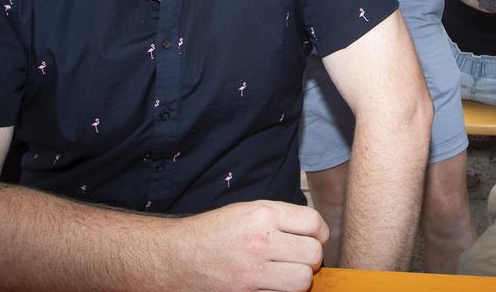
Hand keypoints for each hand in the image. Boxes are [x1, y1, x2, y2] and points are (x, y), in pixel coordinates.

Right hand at [176, 200, 328, 291]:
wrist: (176, 257)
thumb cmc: (212, 232)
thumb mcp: (246, 210)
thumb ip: (279, 217)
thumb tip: (312, 229)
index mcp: (262, 215)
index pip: (313, 223)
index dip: (319, 231)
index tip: (314, 236)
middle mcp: (260, 242)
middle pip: (313, 254)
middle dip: (311, 256)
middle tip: (300, 256)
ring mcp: (253, 273)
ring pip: (302, 281)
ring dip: (300, 278)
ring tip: (288, 272)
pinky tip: (272, 284)